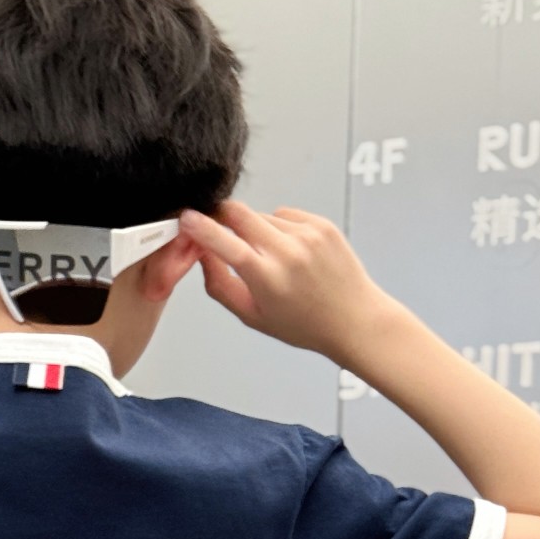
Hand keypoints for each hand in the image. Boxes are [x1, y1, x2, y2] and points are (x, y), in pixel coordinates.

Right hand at [176, 199, 397, 363]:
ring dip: (254, 229)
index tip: (186, 218)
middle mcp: (288, 252)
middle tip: (218, 228)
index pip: (225, 243)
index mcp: (267, 278)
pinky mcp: (322, 225)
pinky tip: (290, 252)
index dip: (201, 227)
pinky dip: (279, 228)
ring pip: (262, 215)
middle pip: (240, 213)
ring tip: (269, 258)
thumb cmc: (303, 325)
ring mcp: (308, 235)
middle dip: (222, 216)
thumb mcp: (252, 316)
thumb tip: (202, 255)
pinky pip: (285, 214)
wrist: (354, 318)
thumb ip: (220, 285)